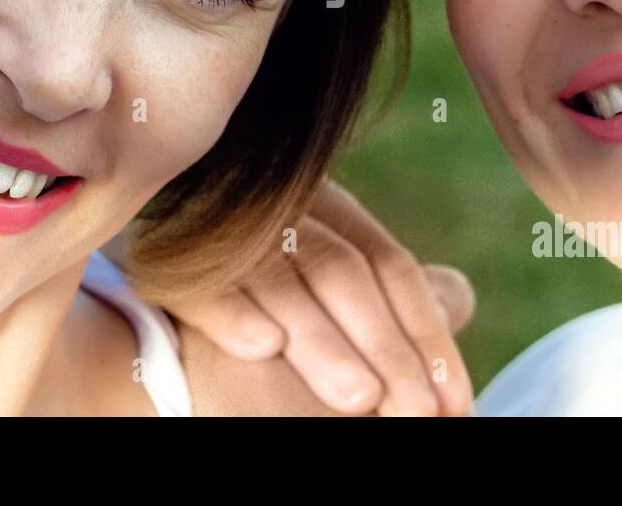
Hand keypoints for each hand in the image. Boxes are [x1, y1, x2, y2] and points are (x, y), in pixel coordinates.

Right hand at [163, 180, 475, 415]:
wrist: (162, 295)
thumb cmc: (271, 301)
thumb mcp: (337, 288)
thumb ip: (396, 291)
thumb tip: (459, 299)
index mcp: (326, 207)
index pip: (390, 266)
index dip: (426, 333)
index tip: (454, 401)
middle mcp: (279, 209)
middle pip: (343, 272)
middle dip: (386, 347)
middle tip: (414, 414)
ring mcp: (224, 232)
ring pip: (282, 281)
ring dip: (322, 342)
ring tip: (360, 400)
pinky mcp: (169, 261)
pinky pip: (203, 283)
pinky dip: (232, 313)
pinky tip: (262, 346)